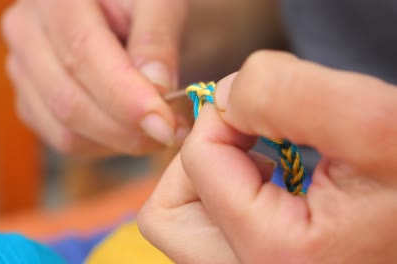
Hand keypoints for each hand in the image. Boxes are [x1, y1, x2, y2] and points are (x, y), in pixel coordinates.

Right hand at [1, 0, 188, 157]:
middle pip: (69, 101)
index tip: (165, 126)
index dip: (126, 98)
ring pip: (64, 130)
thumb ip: (157, 41)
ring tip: (159, 132)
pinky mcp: (31, 101)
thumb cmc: (140, 4)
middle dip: (126, 130)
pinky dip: (104, 145)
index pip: (84, 54)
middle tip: (172, 135)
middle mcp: (26, 32)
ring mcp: (23, 71)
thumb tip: (157, 89)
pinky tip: (133, 132)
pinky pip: (64, 139)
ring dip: (118, 143)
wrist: (117, 13)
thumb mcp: (158, 4)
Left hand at [138, 51, 396, 262]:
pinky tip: (275, 189)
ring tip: (268, 169)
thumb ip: (286, 94)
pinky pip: (211, 237)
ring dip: (212, 184)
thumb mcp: (373, 123)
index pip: (197, 162)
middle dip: (200, 163)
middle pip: (167, 217)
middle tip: (251, 145)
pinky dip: (228, 201)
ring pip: (184, 230)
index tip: (268, 109)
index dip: (226, 117)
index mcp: (276, 256)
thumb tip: (225, 99)